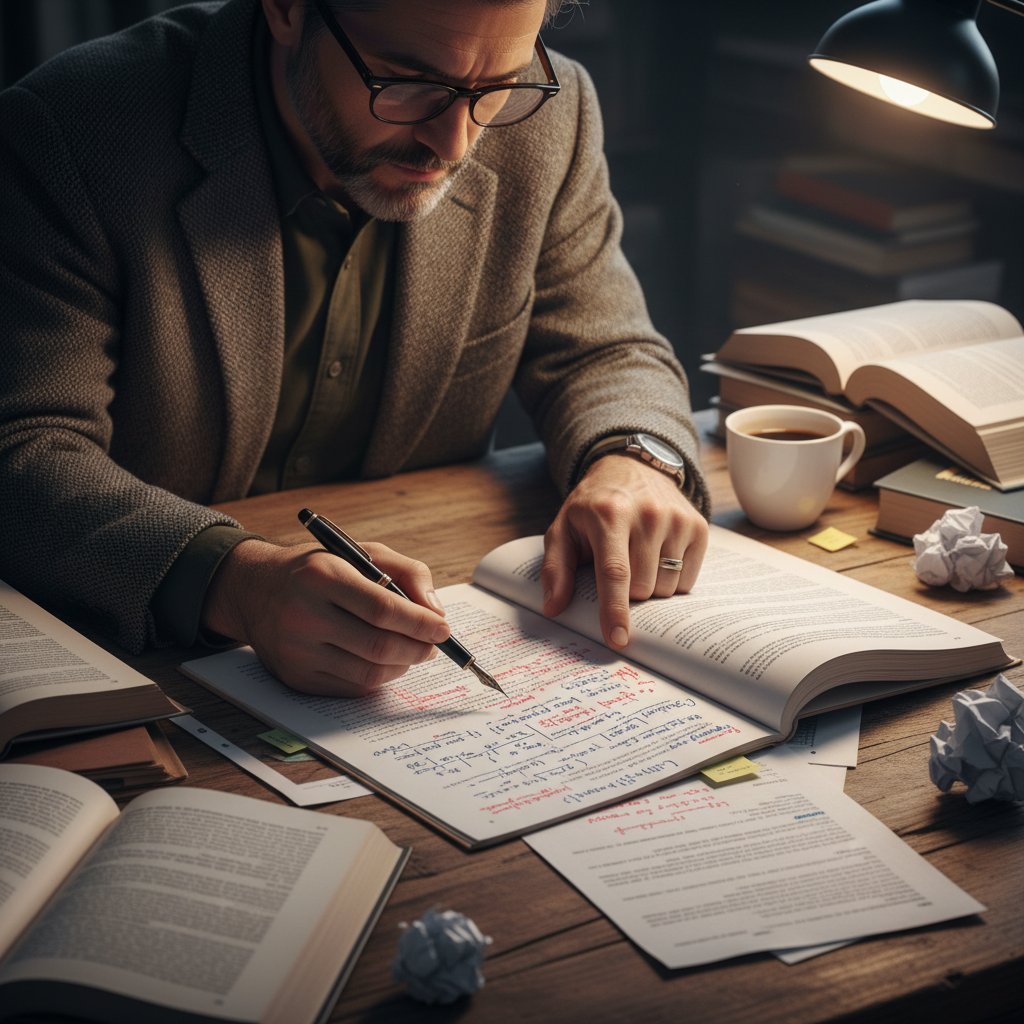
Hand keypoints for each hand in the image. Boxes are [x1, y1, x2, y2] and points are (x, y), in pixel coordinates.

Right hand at [201, 538, 450, 696]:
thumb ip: (407, 573)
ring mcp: (297, 651)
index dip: (420, 623)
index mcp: (320, 576)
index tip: (443, 628)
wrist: (257, 591)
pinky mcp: (296, 678)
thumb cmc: (320, 569)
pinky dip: (379, 677)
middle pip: (378, 646)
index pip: (382, 609)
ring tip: (413, 651)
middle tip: (433, 644)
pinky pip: (352, 687)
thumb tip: (435, 613)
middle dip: (418, 648)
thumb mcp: (362, 552)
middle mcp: (303, 615)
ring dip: (403, 665)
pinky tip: (385, 661)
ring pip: (369, 672)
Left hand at [541, 454, 708, 648]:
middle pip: (642, 588)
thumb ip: (556, 569)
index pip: (615, 573)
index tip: (618, 639)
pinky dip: (672, 580)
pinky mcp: (698, 527)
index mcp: (610, 515)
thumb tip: (553, 608)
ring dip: (651, 588)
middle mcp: (648, 515)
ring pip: (667, 588)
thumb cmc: (592, 507)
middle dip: (627, 593)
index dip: (615, 611)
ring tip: (638, 559)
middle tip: (617, 569)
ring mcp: (677, 520)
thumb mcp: (563, 529)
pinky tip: (658, 556)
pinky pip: (688, 580)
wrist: (631, 468)